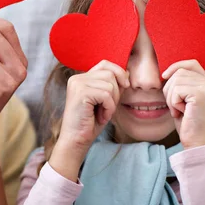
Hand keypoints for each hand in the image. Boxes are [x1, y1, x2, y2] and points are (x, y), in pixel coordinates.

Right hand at [49, 61, 128, 180]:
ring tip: (102, 114)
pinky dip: (109, 108)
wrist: (76, 140)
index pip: (105, 64)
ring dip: (112, 103)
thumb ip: (114, 86)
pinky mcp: (80, 93)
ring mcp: (77, 84)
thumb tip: (127, 72)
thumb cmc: (91, 123)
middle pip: (110, 73)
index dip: (119, 72)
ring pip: (110, 85)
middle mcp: (77, 78)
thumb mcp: (105, 101)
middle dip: (116, 92)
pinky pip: (106, 95)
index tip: (125, 86)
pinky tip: (100, 117)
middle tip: (107, 108)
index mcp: (81, 78)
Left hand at [162, 59, 204, 148]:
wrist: (197, 143)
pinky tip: (182, 113)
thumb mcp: (185, 99)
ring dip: (171, 97)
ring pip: (175, 80)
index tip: (164, 76)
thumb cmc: (188, 122)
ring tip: (180, 110)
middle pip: (179, 72)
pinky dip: (173, 103)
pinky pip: (176, 90)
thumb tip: (167, 71)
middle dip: (170, 89)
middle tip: (177, 107)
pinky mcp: (201, 94)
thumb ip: (183, 83)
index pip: (191, 63)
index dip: (176, 66)